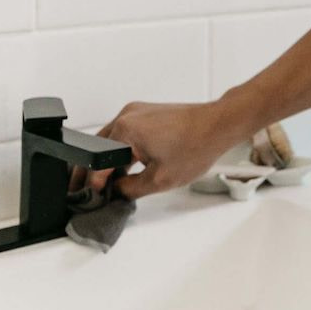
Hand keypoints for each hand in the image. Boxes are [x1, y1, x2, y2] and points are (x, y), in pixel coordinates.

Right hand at [75, 100, 249, 200]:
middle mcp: (127, 115)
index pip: (98, 163)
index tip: (92, 198)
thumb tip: (115, 192)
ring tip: (108, 183)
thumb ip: (129, 190)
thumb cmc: (197, 145)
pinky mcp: (147, 113)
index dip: (93, 185)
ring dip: (108, 161)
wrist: (220, 125)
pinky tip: (125, 167)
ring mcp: (137, 112)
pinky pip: (125, 133)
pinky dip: (122, 150)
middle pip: (99, 149)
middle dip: (93, 171)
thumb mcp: (159, 180)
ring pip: (111, 141)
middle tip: (90, 191)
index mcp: (125, 130)